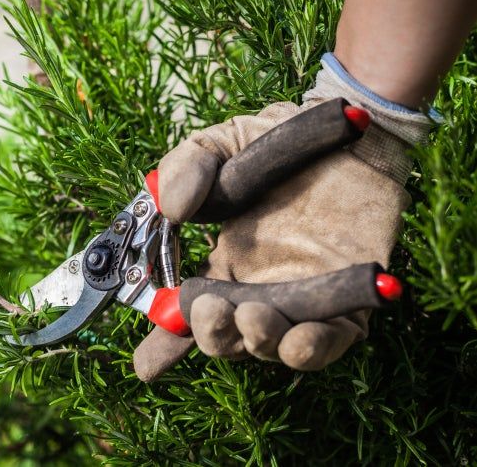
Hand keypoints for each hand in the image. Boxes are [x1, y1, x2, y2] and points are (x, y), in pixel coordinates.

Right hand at [133, 54, 436, 380]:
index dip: (165, 345)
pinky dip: (315, 347)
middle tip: (214, 309)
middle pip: (226, 337)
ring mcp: (302, 298)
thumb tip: (172, 209)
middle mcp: (258, 289)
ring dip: (260, 340)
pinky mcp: (348, 300)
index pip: (187, 314)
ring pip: (273, 345)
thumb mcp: (217, 145)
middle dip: (213, 335)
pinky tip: (302, 338)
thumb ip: (184, 168)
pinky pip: (332, 339)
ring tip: (256, 317)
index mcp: (223, 265)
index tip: (146, 364)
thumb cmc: (276, 139)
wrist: (347, 130)